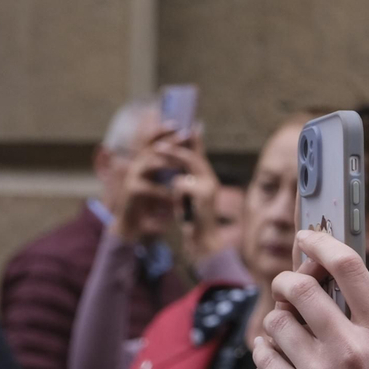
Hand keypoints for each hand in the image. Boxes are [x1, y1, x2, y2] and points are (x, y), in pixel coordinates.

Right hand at [114, 128, 184, 243]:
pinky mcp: (131, 191)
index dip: (163, 130)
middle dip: (169, 141)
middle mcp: (137, 165)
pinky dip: (162, 190)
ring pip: (148, 164)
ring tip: (181, 164)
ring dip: (166, 162)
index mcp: (145, 161)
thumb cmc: (153, 201)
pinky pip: (147, 187)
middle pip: (152, 147)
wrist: (135, 223)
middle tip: (185, 135)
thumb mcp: (164, 181)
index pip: (152, 140)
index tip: (178, 123)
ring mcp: (132, 177)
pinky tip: (174, 194)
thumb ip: (173, 167)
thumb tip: (187, 150)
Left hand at [162, 129, 223, 259]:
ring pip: (187, 167)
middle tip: (159, 142)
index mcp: (208, 180)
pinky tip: (180, 204)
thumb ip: (187, 184)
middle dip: (175, 147)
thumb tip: (177, 174)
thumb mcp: (189, 199)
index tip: (191, 126)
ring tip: (157, 151)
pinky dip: (175, 192)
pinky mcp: (204, 195)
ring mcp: (209, 187)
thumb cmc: (195, 222)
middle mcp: (211, 180)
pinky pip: (181, 183)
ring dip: (171, 160)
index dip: (195, 141)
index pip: (200, 155)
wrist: (205, 242)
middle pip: (193, 157)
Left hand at [255, 230, 368, 368]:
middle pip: (302, 287)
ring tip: (286, 329)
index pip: (350, 268)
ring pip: (276, 321)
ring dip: (276, 319)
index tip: (308, 237)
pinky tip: (277, 358)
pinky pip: (265, 356)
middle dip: (287, 279)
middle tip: (287, 284)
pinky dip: (266, 351)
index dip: (322, 244)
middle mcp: (352, 348)